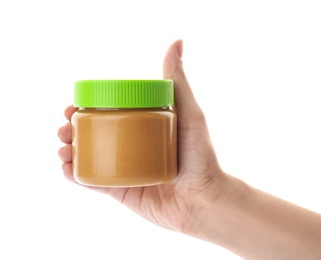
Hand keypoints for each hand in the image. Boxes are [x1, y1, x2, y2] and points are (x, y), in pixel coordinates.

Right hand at [57, 40, 224, 233]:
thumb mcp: (189, 114)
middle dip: (72, 129)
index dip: (86, 108)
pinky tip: (66, 169)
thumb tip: (177, 41)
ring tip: (64, 148)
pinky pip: (93, 183)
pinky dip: (76, 176)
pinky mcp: (121, 190)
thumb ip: (178, 82)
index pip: (107, 113)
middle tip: (65, 128)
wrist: (204, 201)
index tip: (74, 106)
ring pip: (88, 157)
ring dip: (68, 151)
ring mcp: (124, 169)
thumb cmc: (201, 157)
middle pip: (93, 134)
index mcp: (141, 128)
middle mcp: (130, 146)